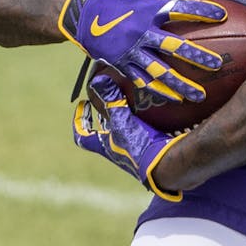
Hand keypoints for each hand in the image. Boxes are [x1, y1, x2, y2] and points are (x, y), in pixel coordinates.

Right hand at [58, 0, 225, 102]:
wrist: (80, 15)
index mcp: (148, 11)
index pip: (180, 9)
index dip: (202, 12)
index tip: (223, 15)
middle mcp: (141, 33)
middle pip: (174, 47)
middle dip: (197, 56)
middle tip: (217, 64)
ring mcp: (131, 52)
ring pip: (160, 72)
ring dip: (180, 85)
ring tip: (200, 96)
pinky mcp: (122, 65)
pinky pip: (143, 81)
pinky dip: (159, 91)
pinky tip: (175, 100)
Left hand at [74, 74, 185, 200]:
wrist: (166, 164)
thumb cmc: (139, 145)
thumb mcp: (123, 120)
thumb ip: (112, 100)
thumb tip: (97, 80)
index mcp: (105, 147)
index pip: (83, 136)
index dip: (79, 121)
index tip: (82, 105)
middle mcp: (117, 151)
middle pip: (103, 134)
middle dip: (103, 117)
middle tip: (104, 101)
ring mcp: (133, 152)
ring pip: (123, 132)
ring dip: (123, 118)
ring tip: (128, 101)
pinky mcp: (149, 148)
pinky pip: (141, 132)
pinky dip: (142, 120)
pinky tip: (152, 109)